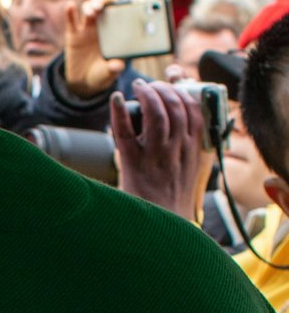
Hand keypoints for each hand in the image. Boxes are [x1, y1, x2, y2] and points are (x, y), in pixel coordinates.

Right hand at [64, 0, 127, 96]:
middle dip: (105, 0)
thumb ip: (114, 68)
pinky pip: (71, 21)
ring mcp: (87, 29)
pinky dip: (70, 12)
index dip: (123, 3)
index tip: (125, 1)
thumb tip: (117, 65)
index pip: (122, 11)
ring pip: (89, 8)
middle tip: (103, 6)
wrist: (84, 82)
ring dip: (91, 5)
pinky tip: (70, 6)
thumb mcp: (110, 73)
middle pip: (104, 4)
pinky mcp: (73, 34)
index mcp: (117, 31)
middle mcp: (103, 25)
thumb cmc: (103, 74)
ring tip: (92, 12)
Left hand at [113, 79, 212, 221]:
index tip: (176, 84)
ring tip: (139, 87)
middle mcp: (177, 152)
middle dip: (165, 89)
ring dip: (148, 95)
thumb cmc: (171, 201)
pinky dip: (120, 113)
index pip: (196, 113)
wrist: (162, 228)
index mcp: (194, 152)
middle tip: (152, 84)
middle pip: (177, 109)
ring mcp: (155, 157)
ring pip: (157, 116)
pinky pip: (125, 133)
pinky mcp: (133, 164)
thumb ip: (187, 150)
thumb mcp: (190, 173)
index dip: (185, 93)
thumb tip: (180, 128)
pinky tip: (116, 100)